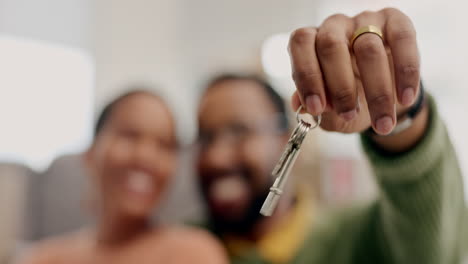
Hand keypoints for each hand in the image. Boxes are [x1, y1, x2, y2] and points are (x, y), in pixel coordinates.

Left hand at [289, 8, 419, 134]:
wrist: (383, 99)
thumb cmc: (349, 101)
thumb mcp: (330, 111)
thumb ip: (316, 108)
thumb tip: (302, 106)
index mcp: (311, 42)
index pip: (301, 44)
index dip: (307, 75)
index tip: (317, 108)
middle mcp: (334, 26)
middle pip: (331, 45)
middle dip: (340, 87)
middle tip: (348, 115)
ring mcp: (365, 21)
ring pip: (368, 48)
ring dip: (377, 91)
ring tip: (383, 123)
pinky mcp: (396, 21)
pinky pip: (402, 39)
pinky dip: (405, 72)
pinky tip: (405, 99)